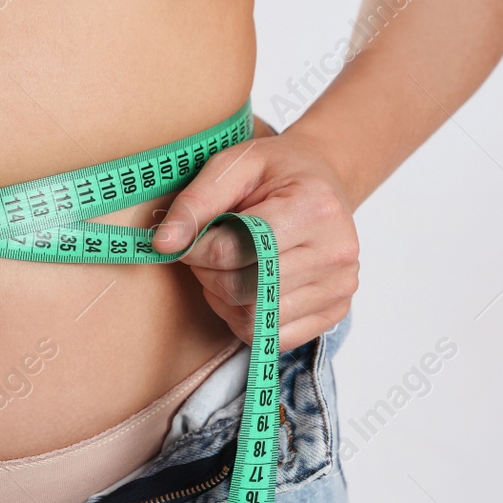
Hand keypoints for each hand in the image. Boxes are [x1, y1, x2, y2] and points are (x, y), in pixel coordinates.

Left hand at [151, 124, 359, 350]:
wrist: (324, 180)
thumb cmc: (277, 171)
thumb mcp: (233, 165)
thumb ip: (195, 202)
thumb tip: (163, 245)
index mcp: (315, 208)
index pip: (235, 251)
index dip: (197, 250)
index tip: (190, 238)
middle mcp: (336, 251)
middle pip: (243, 290)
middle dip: (210, 275)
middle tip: (208, 254)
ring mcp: (340, 286)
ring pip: (255, 320)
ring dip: (225, 299)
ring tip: (230, 268)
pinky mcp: (336, 311)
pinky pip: (272, 338)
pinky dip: (246, 318)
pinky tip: (248, 289)